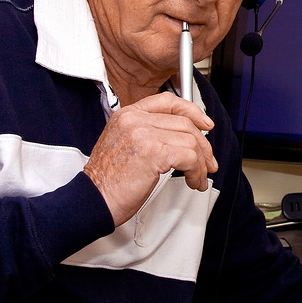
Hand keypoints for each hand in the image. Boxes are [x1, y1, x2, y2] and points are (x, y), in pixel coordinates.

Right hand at [83, 92, 216, 225]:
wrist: (93, 200)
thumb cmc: (108, 181)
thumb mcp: (124, 145)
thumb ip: (149, 133)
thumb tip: (184, 138)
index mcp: (128, 115)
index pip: (168, 101)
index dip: (192, 111)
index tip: (205, 124)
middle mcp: (135, 120)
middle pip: (185, 123)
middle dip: (203, 145)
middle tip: (208, 162)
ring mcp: (144, 134)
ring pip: (190, 141)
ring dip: (201, 163)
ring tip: (198, 178)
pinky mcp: (154, 152)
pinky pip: (189, 158)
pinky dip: (197, 172)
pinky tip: (193, 181)